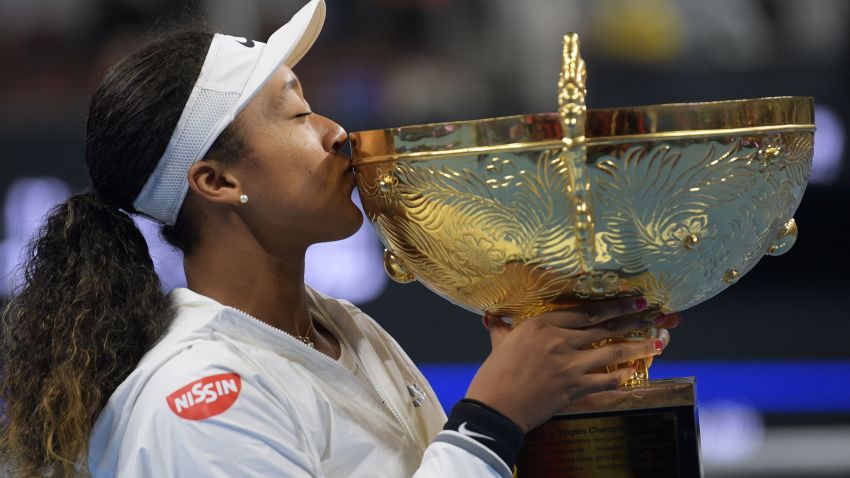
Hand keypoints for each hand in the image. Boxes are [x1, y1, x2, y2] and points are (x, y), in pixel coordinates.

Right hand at [465, 297, 677, 431]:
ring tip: (657, 341)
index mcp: (542, 325)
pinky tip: (637, 370)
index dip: (613, 305)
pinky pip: (607, 379)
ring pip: (612, 351)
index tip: (633, 300)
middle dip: (632, 319)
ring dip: (637, 346)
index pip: (585, 312)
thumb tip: (492, 317)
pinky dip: (624, 374)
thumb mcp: (498, 343)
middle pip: (604, 327)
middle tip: (652, 314)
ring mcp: (570, 365)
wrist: (496, 407)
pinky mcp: (574, 388)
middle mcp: (559, 341)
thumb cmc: (494, 375)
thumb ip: (501, 327)